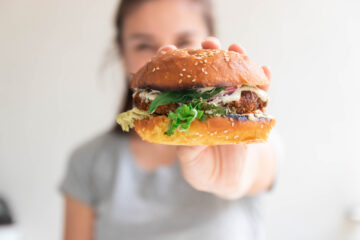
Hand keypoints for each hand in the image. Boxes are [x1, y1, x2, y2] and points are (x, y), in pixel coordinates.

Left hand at [158, 38, 274, 199]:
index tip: (168, 52)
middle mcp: (210, 102)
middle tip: (207, 42)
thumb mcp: (192, 164)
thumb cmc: (204, 170)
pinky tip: (265, 71)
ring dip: (237, 60)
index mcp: (190, 110)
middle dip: (208, 55)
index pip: (180, 83)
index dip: (174, 67)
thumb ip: (188, 150)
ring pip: (235, 78)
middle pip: (209, 73)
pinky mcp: (252, 113)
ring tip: (235, 48)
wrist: (229, 180)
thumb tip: (191, 133)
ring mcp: (232, 105)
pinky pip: (260, 95)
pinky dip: (264, 82)